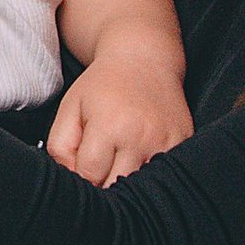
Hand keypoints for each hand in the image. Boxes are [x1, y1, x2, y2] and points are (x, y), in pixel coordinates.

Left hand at [48, 51, 193, 184]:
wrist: (144, 59)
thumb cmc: (103, 86)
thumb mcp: (70, 108)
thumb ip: (61, 147)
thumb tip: (72, 178)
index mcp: (109, 125)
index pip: (90, 174)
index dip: (82, 175)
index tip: (84, 163)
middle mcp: (140, 135)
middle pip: (116, 186)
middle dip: (104, 182)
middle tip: (101, 165)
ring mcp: (165, 140)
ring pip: (142, 186)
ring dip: (128, 181)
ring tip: (120, 161)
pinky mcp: (183, 140)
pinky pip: (165, 174)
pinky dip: (152, 173)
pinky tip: (142, 155)